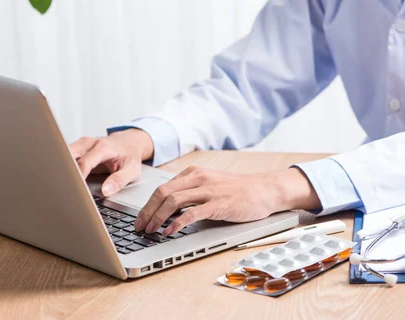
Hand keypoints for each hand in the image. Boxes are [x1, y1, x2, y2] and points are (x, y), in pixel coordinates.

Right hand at [69, 129, 153, 196]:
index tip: (75, 188)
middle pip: (69, 155)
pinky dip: (63, 167)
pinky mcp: (77, 148)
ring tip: (60, 184)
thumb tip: (106, 191)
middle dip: (64, 170)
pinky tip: (63, 178)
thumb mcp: (131, 169)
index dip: (78, 176)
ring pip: (64, 154)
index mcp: (103, 147)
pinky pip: (65, 156)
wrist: (128, 142)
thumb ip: (119, 180)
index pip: (85, 162)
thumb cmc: (129, 156)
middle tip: (62, 186)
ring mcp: (82, 145)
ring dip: (62, 168)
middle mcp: (89, 143)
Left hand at [134, 166, 320, 234]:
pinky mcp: (218, 204)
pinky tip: (169, 231)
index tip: (140, 219)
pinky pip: (192, 213)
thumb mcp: (210, 184)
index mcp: (194, 173)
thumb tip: (168, 209)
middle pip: (163, 193)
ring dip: (158, 217)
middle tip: (140, 227)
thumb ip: (191, 191)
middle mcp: (198, 178)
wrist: (264, 189)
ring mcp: (208, 190)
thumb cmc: (238, 190)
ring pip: (173, 201)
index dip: (147, 205)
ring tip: (151, 231)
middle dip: (147, 211)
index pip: (162, 188)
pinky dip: (177, 222)